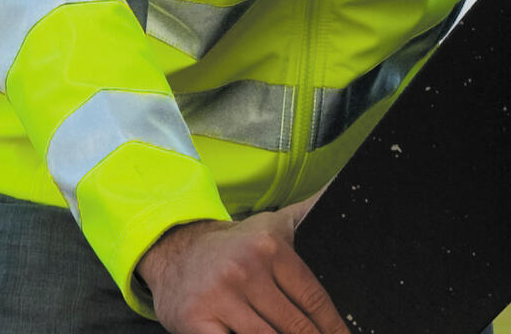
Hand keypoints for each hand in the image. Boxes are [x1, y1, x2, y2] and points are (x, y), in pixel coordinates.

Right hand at [136, 209, 347, 333]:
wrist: (174, 250)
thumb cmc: (234, 246)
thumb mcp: (270, 225)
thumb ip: (306, 213)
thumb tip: (337, 190)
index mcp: (269, 248)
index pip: (312, 297)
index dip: (333, 326)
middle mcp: (246, 270)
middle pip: (295, 325)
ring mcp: (220, 297)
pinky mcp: (196, 320)